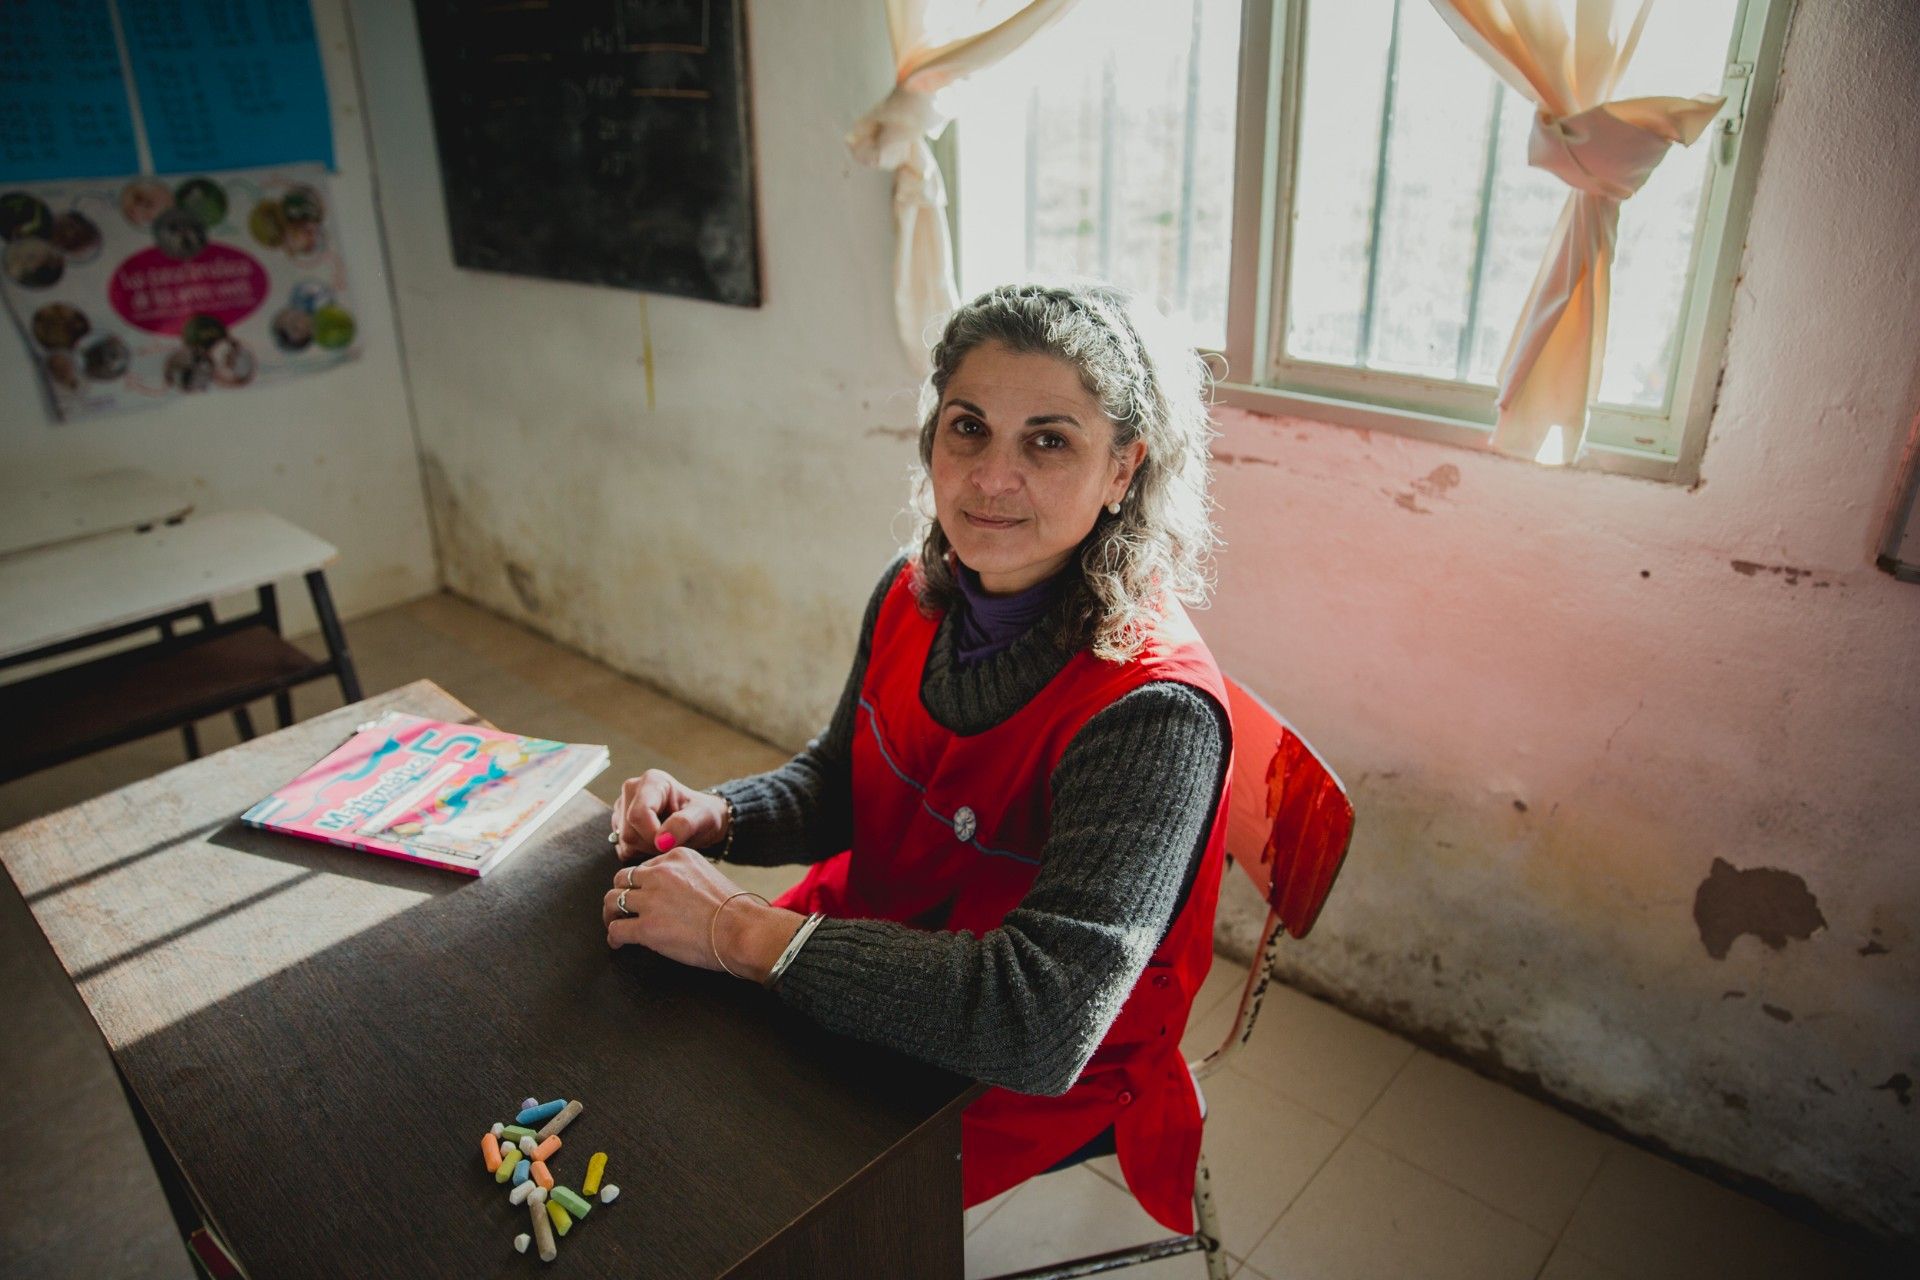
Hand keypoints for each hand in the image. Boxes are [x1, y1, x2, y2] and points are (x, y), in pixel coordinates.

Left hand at [602, 849, 801, 980]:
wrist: (741, 929)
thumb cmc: (735, 910)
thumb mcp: (709, 876)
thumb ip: (686, 878)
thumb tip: (675, 896)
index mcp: (676, 857)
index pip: (645, 866)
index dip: (640, 883)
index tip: (642, 895)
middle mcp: (660, 873)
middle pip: (622, 878)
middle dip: (621, 893)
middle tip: (622, 908)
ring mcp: (650, 900)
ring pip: (612, 901)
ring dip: (611, 914)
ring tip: (615, 924)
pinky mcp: (646, 927)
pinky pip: (617, 930)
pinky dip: (614, 938)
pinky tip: (619, 944)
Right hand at [610, 769, 728, 862]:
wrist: (699, 819)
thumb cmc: (703, 814)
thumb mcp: (703, 816)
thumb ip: (684, 825)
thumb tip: (661, 840)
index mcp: (652, 781)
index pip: (638, 815)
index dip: (652, 835)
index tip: (670, 843)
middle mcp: (632, 790)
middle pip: (629, 832)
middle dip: (651, 844)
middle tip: (672, 841)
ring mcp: (622, 807)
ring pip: (624, 842)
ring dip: (646, 849)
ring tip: (666, 840)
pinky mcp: (618, 823)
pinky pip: (623, 848)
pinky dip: (640, 852)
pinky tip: (655, 843)